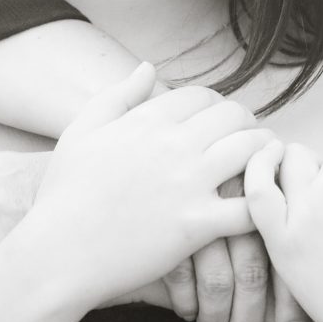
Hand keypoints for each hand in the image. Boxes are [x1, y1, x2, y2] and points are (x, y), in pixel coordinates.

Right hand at [22, 62, 275, 311]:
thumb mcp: (81, 131)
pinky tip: (262, 205)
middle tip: (249, 140)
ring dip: (264, 153)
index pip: (202, 96)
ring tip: (265, 165)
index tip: (219, 121)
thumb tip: (148, 68)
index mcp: (146, 121)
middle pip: (233, 116)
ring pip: (250, 150)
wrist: (57, 253)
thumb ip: (118, 95)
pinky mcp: (197, 225)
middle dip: (246, 123)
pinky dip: (264, 200)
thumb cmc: (64, 194)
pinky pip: (249, 206)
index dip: (216, 104)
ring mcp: (188, 184)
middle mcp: (173, 145)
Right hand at [159, 175, 308, 321]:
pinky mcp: (163, 221)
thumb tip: (302, 275)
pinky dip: (186, 302)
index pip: (285, 252)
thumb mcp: (243, 167)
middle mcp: (234, 193)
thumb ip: (271, 206)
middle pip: (254, 271)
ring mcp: (197, 206)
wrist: (141, 139)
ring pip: (219, 282)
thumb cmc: (206, 163)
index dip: (292, 301)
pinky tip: (188, 309)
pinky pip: (182, 277)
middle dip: (251, 319)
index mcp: (262, 182)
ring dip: (218, 317)